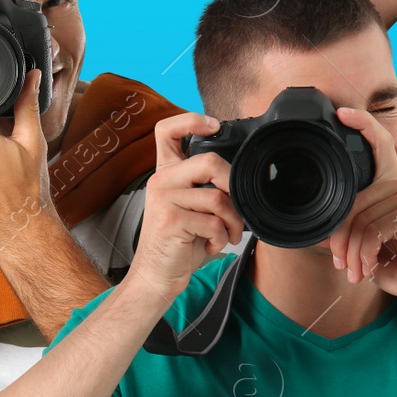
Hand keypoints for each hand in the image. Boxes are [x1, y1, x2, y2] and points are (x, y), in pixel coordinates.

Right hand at [125, 113, 243, 301]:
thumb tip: (239, 179)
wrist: (157, 275)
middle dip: (233, 186)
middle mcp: (161, 181)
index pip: (167, 131)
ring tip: (227, 234)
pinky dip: (221, 238)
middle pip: (209, 162)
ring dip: (232, 221)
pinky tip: (211, 245)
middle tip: (236, 209)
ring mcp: (163, 199)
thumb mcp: (190, 207)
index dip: (191, 120)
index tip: (214, 126)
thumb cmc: (180, 242)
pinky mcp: (171, 221)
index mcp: (166, 173)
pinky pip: (213, 222)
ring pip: (217, 198)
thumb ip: (204, 187)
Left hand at [328, 107, 396, 306]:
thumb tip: (323, 229)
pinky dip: (364, 256)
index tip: (342, 113)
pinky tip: (369, 269)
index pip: (379, 146)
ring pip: (359, 221)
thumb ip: (353, 229)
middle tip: (342, 264)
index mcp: (394, 184)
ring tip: (356, 271)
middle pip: (353, 202)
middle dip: (341, 240)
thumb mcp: (372, 244)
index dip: (362, 125)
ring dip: (352, 254)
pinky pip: (371, 232)